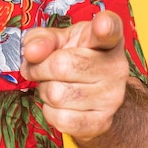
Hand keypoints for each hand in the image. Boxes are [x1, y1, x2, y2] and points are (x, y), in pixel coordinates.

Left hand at [21, 11, 128, 142]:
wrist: (92, 95)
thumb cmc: (73, 58)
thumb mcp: (57, 39)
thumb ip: (41, 38)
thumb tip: (32, 52)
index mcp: (106, 39)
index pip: (110, 29)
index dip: (105, 26)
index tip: (101, 25)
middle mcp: (116, 67)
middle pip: (62, 65)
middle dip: (39, 68)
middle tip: (39, 68)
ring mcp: (112, 97)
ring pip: (56, 95)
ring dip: (44, 91)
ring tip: (54, 84)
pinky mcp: (102, 122)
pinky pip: (60, 119)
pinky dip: (49, 112)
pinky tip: (59, 104)